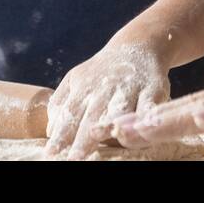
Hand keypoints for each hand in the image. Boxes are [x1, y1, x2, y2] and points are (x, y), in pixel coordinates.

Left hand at [45, 42, 169, 158]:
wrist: (138, 44)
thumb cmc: (101, 71)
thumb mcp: (75, 79)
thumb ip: (60, 103)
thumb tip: (50, 132)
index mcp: (83, 88)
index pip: (70, 115)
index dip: (61, 135)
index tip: (52, 153)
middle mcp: (105, 89)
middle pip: (93, 118)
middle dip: (84, 139)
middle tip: (74, 158)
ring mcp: (130, 88)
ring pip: (121, 111)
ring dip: (113, 126)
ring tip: (106, 139)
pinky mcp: (153, 89)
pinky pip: (150, 105)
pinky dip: (147, 115)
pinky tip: (142, 126)